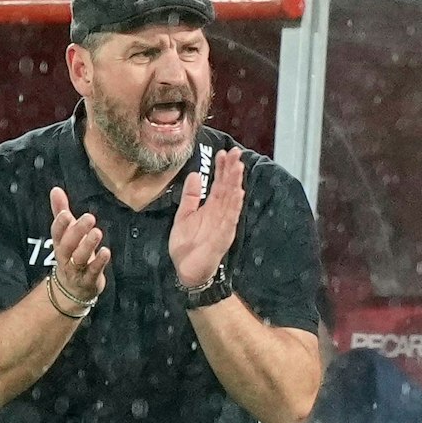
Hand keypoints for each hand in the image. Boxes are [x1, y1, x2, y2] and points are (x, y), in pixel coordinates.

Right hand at [47, 187, 111, 303]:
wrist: (72, 290)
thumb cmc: (72, 255)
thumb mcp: (66, 234)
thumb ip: (61, 211)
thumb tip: (55, 189)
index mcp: (60, 244)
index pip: (56, 233)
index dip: (60, 225)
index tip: (66, 213)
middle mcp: (65, 257)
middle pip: (67, 245)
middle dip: (77, 232)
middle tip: (89, 217)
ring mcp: (76, 270)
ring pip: (79, 259)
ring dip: (87, 245)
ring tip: (97, 232)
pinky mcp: (89, 280)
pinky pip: (93, 272)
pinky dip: (99, 262)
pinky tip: (106, 252)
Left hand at [170, 147, 243, 290]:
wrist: (186, 270)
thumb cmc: (186, 246)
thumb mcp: (183, 216)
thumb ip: (190, 197)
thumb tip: (196, 174)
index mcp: (210, 207)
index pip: (218, 184)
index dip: (221, 168)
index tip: (222, 152)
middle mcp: (220, 213)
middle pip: (228, 188)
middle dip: (232, 170)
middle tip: (235, 152)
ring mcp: (224, 224)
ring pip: (232, 200)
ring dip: (236, 183)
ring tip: (238, 167)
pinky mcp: (224, 236)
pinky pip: (230, 219)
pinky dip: (235, 206)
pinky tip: (238, 193)